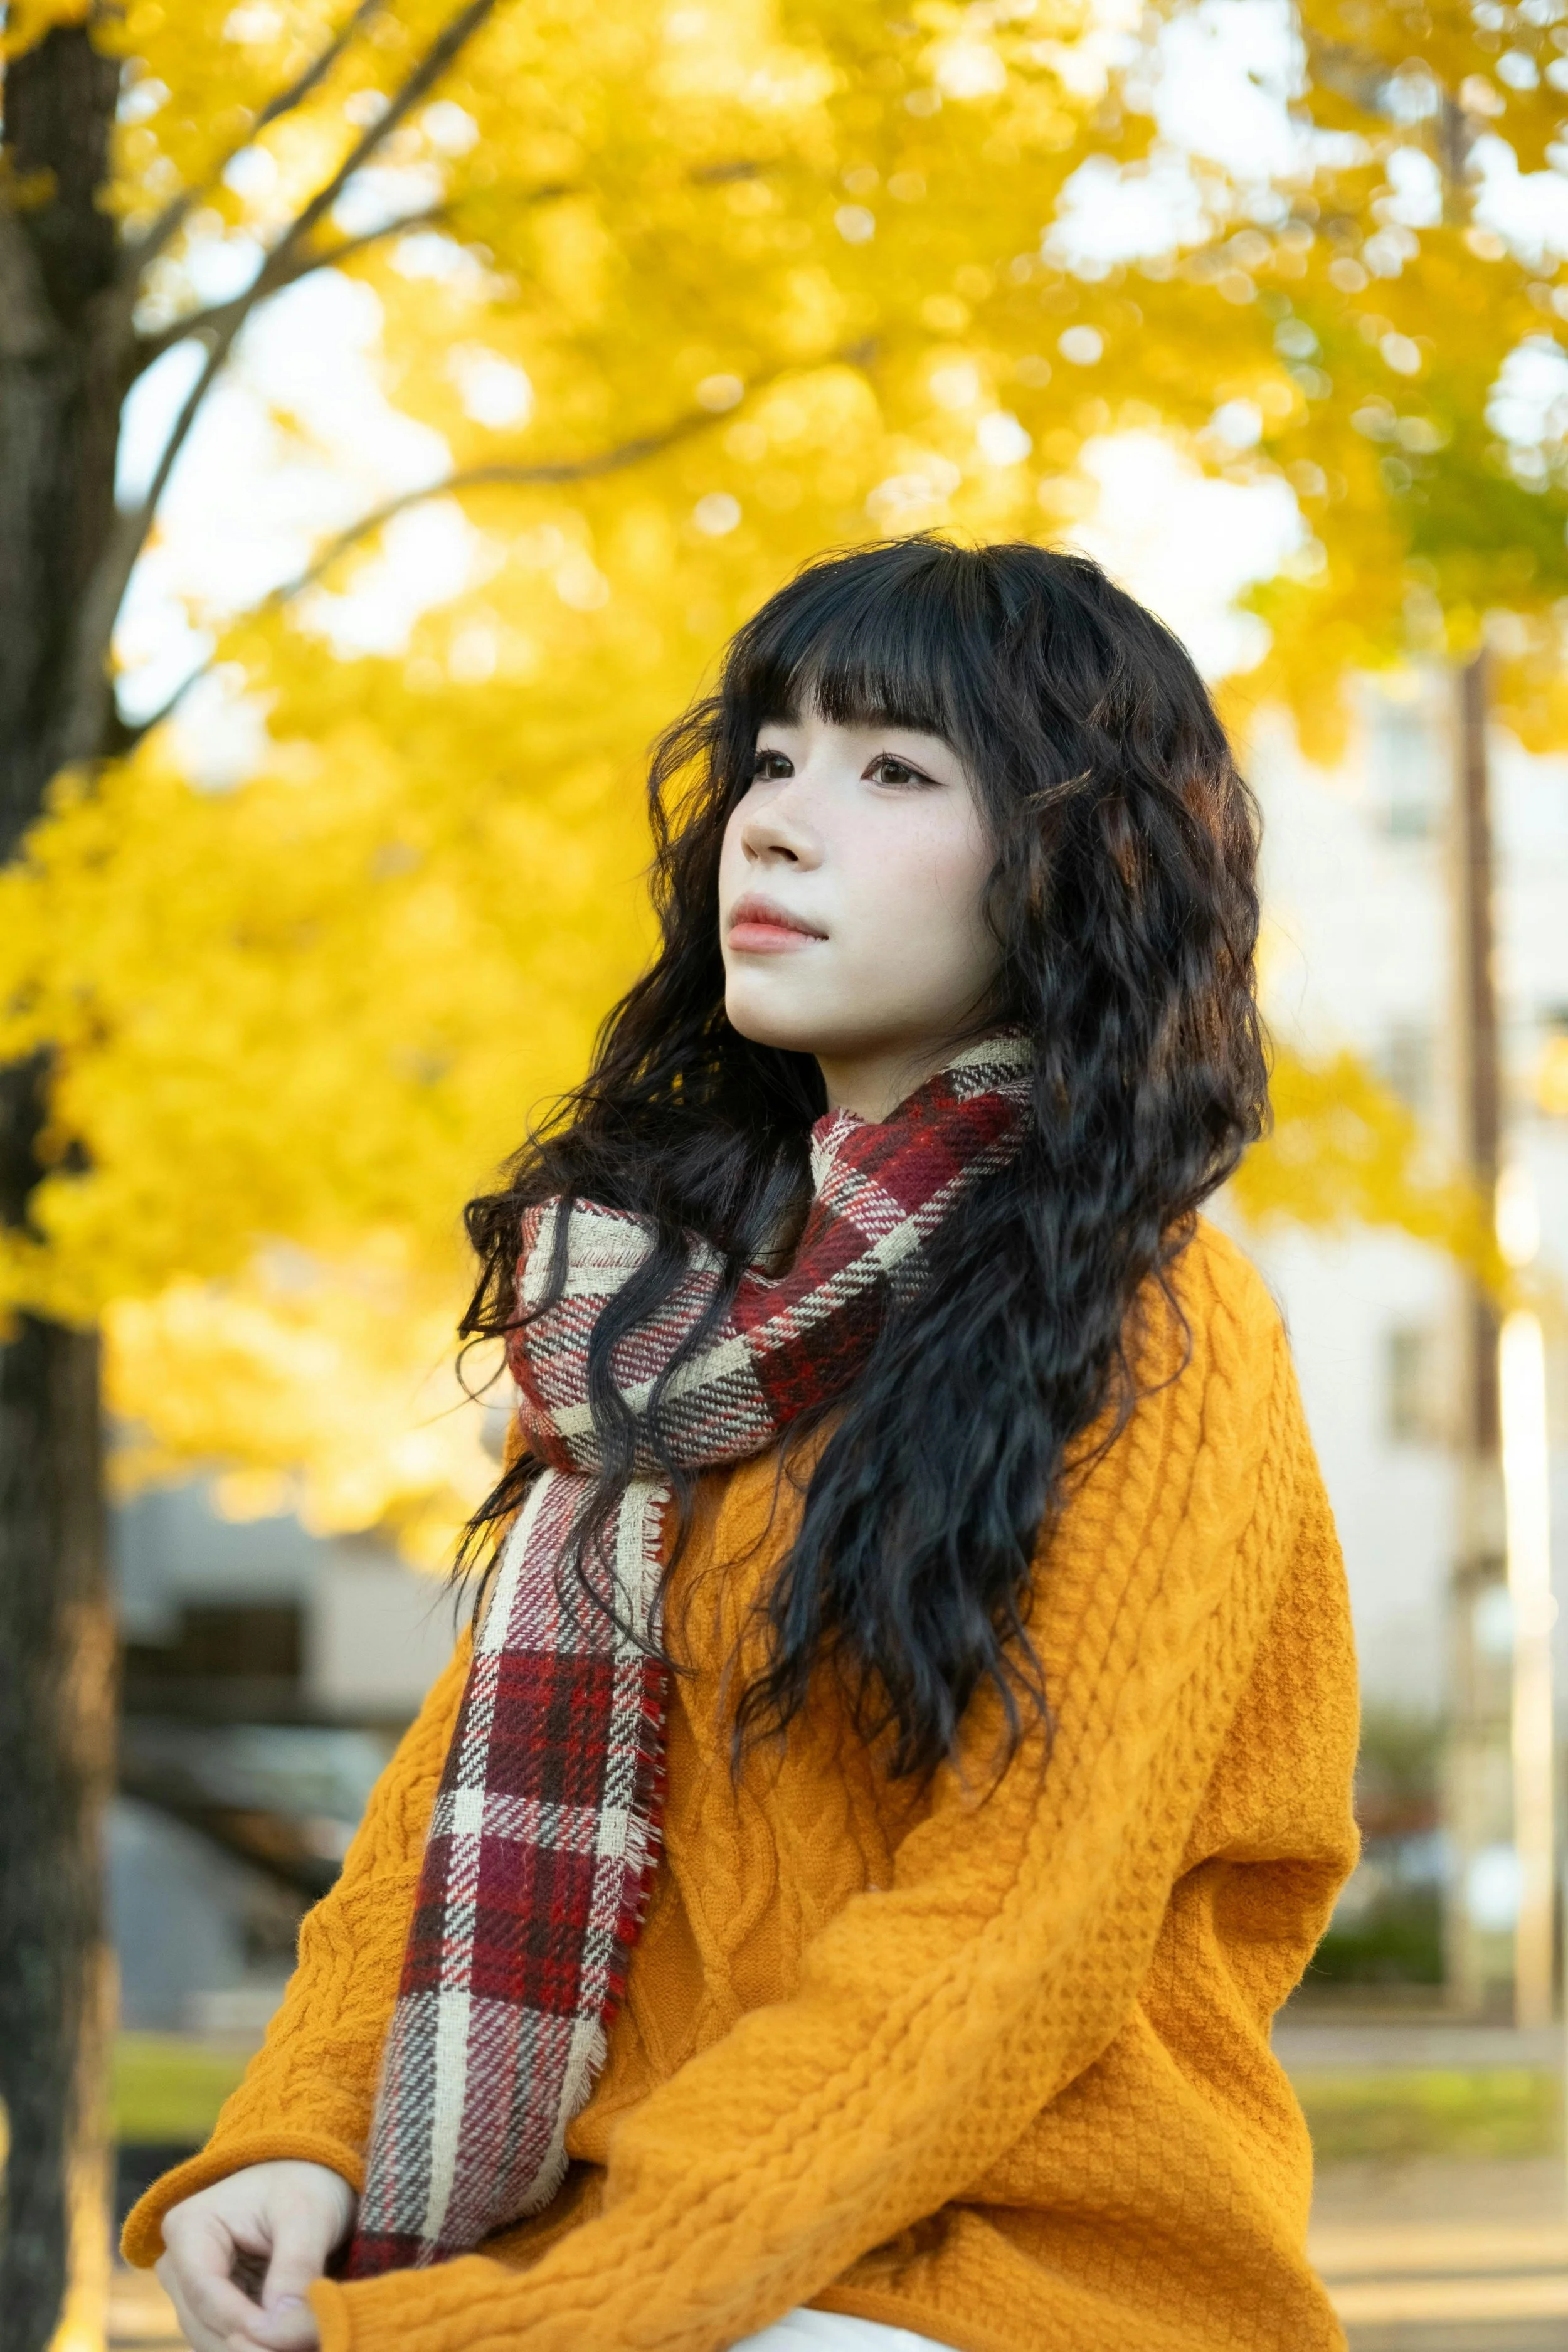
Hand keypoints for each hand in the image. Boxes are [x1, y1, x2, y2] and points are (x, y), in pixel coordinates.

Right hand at [156, 2160, 356, 2351]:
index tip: (289, 2341)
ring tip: (310, 2346)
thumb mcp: (307, 2215)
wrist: (310, 2175)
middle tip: (309, 2349)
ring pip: (216, 2343)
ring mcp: (192, 2292)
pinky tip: (295, 2344)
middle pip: (206, 2327)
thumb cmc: (305, 2183)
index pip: (206, 2294)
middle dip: (255, 2346)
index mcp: (189, 2227)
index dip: (246, 2326)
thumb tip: (281, 2332)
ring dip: (259, 2350)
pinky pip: (231, 2343)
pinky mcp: (214, 2310)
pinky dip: (261, 2347)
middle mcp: (178, 2265)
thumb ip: (295, 2270)